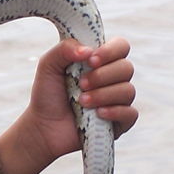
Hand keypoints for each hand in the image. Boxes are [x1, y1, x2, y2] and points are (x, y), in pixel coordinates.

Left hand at [0, 37, 136, 173]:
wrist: (43, 127)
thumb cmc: (47, 94)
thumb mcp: (48, 66)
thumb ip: (64, 49)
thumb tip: (88, 50)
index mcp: (99, 61)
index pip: (121, 46)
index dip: (110, 51)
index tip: (91, 60)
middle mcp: (112, 79)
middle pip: (126, 68)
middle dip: (102, 75)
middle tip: (81, 84)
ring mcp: (117, 101)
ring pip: (128, 90)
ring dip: (103, 95)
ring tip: (82, 102)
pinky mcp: (120, 122)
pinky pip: (130, 113)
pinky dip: (115, 111)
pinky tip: (98, 113)